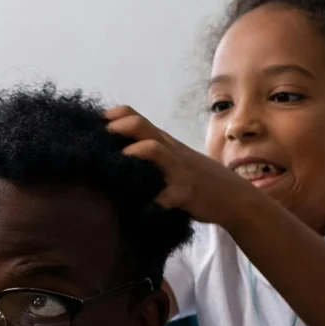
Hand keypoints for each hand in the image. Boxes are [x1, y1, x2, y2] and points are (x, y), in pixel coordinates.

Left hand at [104, 104, 263, 228]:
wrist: (233, 196)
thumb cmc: (196, 179)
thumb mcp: (172, 160)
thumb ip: (149, 155)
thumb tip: (113, 157)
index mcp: (163, 142)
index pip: (135, 116)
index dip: (113, 116)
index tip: (91, 125)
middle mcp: (169, 150)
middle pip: (142, 126)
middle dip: (118, 127)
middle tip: (97, 140)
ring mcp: (178, 170)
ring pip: (155, 150)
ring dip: (134, 152)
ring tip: (119, 161)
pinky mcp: (185, 192)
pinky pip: (168, 196)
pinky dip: (154, 202)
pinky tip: (142, 209)